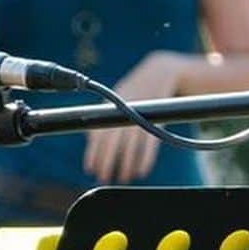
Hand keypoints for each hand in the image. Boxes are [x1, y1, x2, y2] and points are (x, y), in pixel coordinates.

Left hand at [83, 51, 183, 182]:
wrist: (159, 72)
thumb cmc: (133, 91)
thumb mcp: (115, 100)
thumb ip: (102, 118)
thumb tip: (89, 141)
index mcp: (110, 106)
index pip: (98, 132)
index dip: (93, 152)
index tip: (89, 168)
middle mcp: (123, 109)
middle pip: (112, 140)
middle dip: (107, 161)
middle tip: (103, 177)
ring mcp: (140, 113)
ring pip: (131, 144)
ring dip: (126, 164)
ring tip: (123, 177)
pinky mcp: (157, 117)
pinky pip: (150, 142)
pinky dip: (145, 158)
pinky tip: (141, 171)